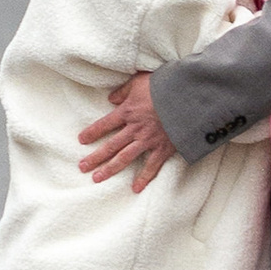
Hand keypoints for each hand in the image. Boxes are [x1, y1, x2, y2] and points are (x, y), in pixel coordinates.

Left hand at [78, 73, 173, 190]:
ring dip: (110, 169)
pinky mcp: (163, 149)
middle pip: (111, 145)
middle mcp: (135, 129)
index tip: (82, 140)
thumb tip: (111, 99)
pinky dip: (144, 178)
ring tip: (97, 178)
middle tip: (82, 167)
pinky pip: (151, 166)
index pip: (105, 124)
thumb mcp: (139, 81)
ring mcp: (148, 141)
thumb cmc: (165, 86)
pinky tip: (135, 188)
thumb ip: (123, 91)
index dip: (92, 132)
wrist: (188, 97)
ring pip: (124, 158)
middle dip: (95, 157)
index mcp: (128, 111)